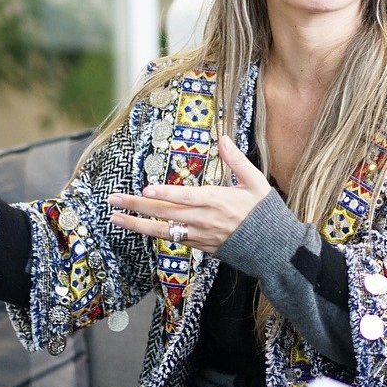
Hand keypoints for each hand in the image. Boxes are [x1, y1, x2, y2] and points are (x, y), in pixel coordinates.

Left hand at [108, 136, 270, 253]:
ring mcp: (199, 235)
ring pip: (163, 230)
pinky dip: (155, 233)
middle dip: (137, 206)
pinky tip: (139, 227)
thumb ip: (236, 160)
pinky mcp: (200, 246)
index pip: (185, 197)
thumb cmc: (264, 213)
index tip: (146, 189)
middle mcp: (203, 219)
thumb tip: (223, 138)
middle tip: (113, 199)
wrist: (273, 249)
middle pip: (164, 212)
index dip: (165, 193)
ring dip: (137, 224)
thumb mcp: (255, 182)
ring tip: (115, 217)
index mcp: (216, 200)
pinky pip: (173, 239)